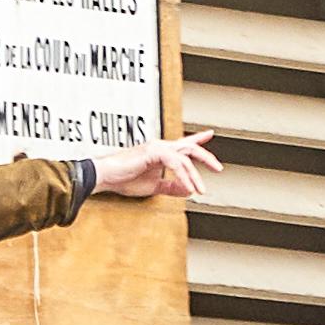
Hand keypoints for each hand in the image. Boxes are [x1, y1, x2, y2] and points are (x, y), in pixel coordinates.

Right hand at [92, 133, 217, 202]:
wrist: (106, 177)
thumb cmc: (124, 179)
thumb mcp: (153, 186)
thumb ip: (171, 187)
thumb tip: (188, 190)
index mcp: (160, 152)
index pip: (183, 144)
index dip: (198, 139)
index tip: (210, 133)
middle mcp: (160, 146)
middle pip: (189, 147)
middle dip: (206, 157)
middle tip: (219, 168)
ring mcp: (157, 148)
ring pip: (185, 158)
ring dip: (195, 176)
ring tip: (201, 190)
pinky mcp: (153, 152)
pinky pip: (175, 164)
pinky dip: (183, 177)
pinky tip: (187, 187)